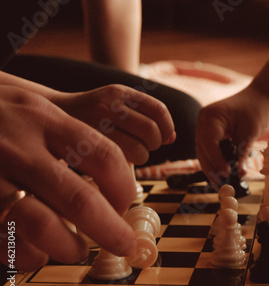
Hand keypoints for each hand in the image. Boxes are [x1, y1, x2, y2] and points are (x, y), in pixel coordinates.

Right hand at [0, 86, 136, 270]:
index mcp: (44, 121)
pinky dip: (28, 255)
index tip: (125, 204)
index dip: (123, 188)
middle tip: (123, 244)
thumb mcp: (33, 112)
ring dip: (68, 247)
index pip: (104, 156)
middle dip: (110, 230)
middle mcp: (18, 148)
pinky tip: (36, 252)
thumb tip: (117, 182)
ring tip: (77, 249)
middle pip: (79, 200)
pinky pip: (5, 240)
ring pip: (41, 225)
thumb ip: (69, 139)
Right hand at [51, 84, 175, 164]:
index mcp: (121, 92)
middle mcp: (109, 104)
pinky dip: (128, 165)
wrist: (49, 117)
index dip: (167, 128)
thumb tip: (173, 137)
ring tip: (130, 154)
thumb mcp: (118, 108)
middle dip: (154, 144)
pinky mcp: (87, 143)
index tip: (163, 138)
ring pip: (140, 149)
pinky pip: (122, 160)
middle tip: (144, 147)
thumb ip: (146, 119)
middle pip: (152, 131)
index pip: (159, 110)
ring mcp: (97, 124)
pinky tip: (119, 160)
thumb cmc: (92, 118)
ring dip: (142, 156)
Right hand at [196, 85, 268, 185]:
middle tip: (222, 185)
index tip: (226, 173)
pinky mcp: (211, 134)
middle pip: (203, 150)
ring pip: (204, 153)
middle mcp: (203, 122)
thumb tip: (238, 172)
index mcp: (210, 116)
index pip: (209, 142)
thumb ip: (241, 152)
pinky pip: (210, 151)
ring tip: (221, 184)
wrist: (260, 98)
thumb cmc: (256, 110)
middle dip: (212, 168)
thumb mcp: (250, 132)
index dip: (216, 160)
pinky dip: (215, 162)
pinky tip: (222, 175)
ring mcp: (205, 127)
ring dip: (212, 168)